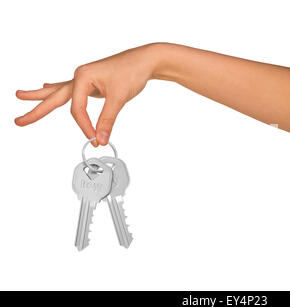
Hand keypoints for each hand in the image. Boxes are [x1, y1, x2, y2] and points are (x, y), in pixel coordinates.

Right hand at [15, 44, 157, 145]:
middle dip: (37, 108)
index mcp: (83, 77)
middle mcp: (80, 76)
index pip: (76, 109)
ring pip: (59, 91)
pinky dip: (58, 90)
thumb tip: (100, 138)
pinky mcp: (92, 82)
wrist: (145, 60)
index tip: (94, 138)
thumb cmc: (132, 71)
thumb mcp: (119, 97)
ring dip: (41, 95)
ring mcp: (85, 79)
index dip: (85, 126)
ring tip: (21, 96)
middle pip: (55, 96)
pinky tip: (47, 85)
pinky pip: (71, 89)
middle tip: (19, 121)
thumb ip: (108, 119)